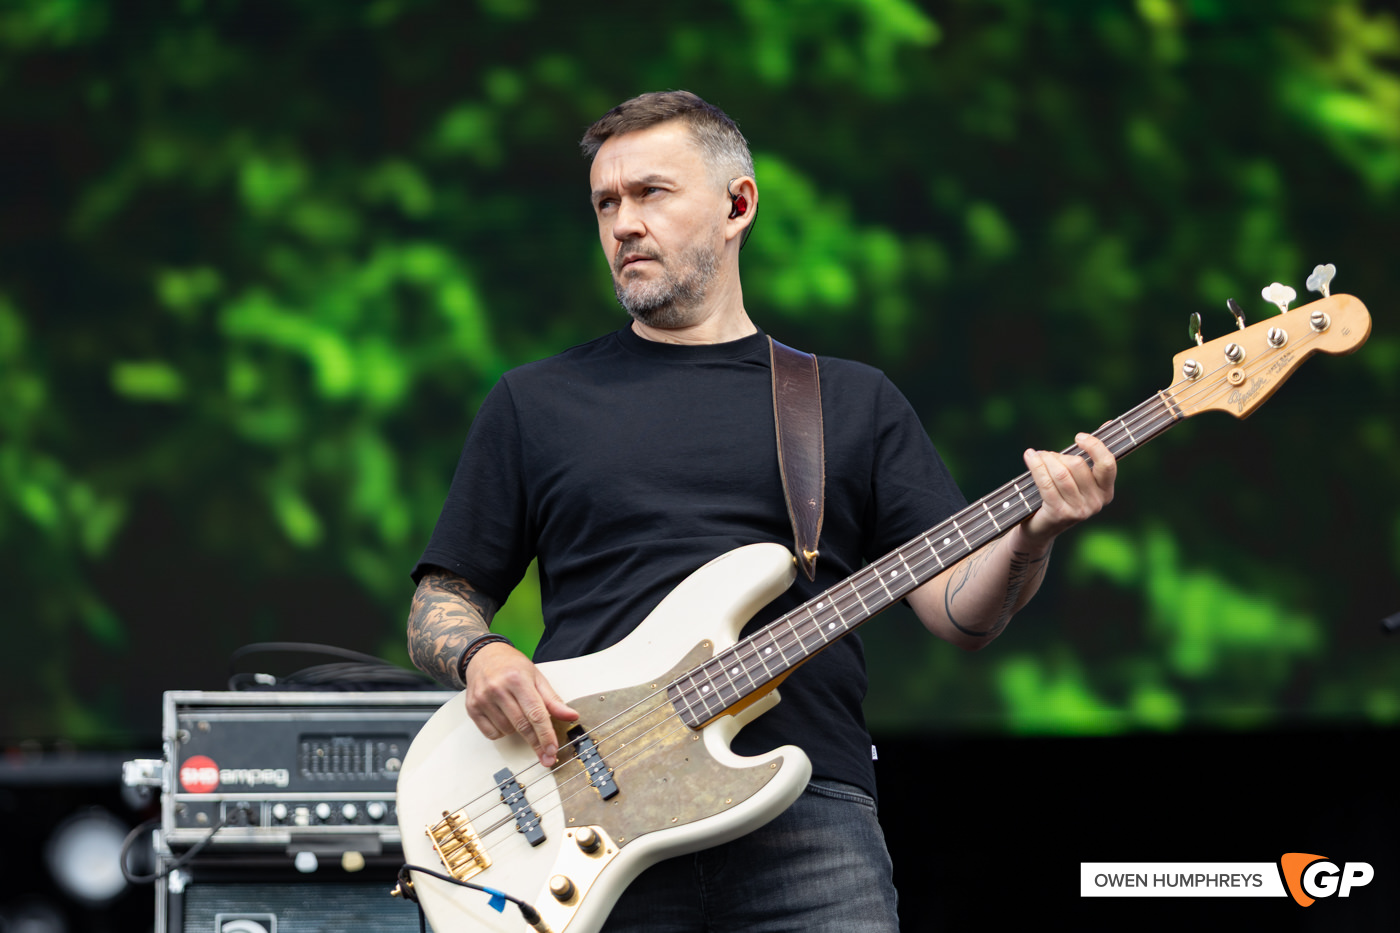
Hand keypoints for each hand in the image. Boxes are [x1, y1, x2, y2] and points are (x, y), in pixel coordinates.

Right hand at [464, 642, 578, 766]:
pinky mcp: (472, 708)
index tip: (552, 750)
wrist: (483, 656)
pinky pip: (492, 733)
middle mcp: (498, 689)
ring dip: (517, 730)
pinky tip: (504, 717)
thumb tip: (571, 716)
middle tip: (547, 755)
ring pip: (507, 731)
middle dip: (537, 743)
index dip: (546, 735)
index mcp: (517, 679)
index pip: (536, 713)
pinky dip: (501, 731)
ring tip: (517, 712)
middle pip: (522, 725)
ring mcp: (483, 699)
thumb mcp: (536, 677)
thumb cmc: (511, 666)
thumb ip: (553, 700)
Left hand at [1020, 432, 1115, 547]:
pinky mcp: (1059, 513)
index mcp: (1106, 493)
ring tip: (1036, 456)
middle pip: (1077, 465)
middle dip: (1058, 455)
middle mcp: (1096, 504)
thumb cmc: (1060, 496)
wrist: (1041, 529)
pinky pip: (1046, 482)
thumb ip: (1091, 454)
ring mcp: (1079, 511)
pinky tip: (1029, 456)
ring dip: (1045, 459)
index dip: (1094, 446)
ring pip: (1060, 472)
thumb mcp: (1078, 478)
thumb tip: (1108, 424)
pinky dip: (1036, 466)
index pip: (1107, 464)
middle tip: (1046, 455)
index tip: (1078, 436)